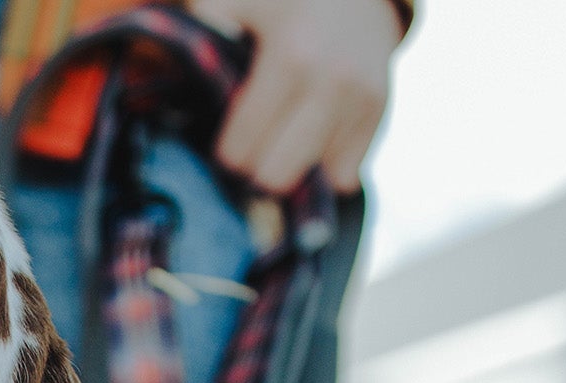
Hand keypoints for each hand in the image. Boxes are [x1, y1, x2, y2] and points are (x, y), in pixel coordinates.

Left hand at [189, 0, 403, 193]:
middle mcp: (331, 85)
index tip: (225, 138)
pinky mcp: (379, 111)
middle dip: (256, 168)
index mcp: (290, 59)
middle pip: (274, 177)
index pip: (240, 152)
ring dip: (291, 167)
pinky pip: (343, 175)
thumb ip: (205, 33)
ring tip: (281, 139)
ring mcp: (360, 99)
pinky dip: (324, 165)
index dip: (226, 151)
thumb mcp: (233, 0)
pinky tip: (311, 137)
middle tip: (252, 146)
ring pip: (311, 181)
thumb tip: (186, 74)